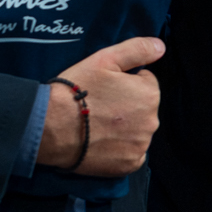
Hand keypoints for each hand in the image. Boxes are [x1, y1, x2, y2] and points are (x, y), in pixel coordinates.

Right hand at [37, 37, 164, 177]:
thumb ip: (137, 50)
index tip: (105, 89)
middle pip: (143, 108)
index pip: (145, 83)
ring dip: (124, 127)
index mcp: (150, 94)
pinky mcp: (130, 164)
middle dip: (127, 106)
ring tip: (97, 124)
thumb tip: (160, 47)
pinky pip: (132, 153)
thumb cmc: (75, 90)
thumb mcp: (105, 59)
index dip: (124, 83)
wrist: (51, 127)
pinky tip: (102, 142)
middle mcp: (152, 121)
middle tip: (99, 106)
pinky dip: (121, 149)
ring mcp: (141, 145)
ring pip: (137, 130)